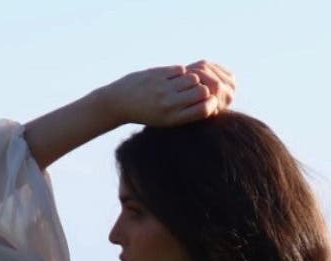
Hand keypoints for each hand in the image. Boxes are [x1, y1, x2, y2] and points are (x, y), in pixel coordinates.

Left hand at [98, 60, 236, 126]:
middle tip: (197, 89)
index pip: (205, 110)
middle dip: (204, 89)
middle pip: (202, 92)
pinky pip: (180, 69)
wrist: (119, 102)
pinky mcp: (157, 74)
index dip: (211, 104)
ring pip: (193, 78)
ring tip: (185, 82)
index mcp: (173, 118)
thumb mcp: (166, 120)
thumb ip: (186, 112)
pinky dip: (181, 71)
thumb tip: (210, 100)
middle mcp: (169, 104)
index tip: (209, 101)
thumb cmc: (146, 113)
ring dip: (192, 78)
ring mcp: (163, 88)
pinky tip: (174, 76)